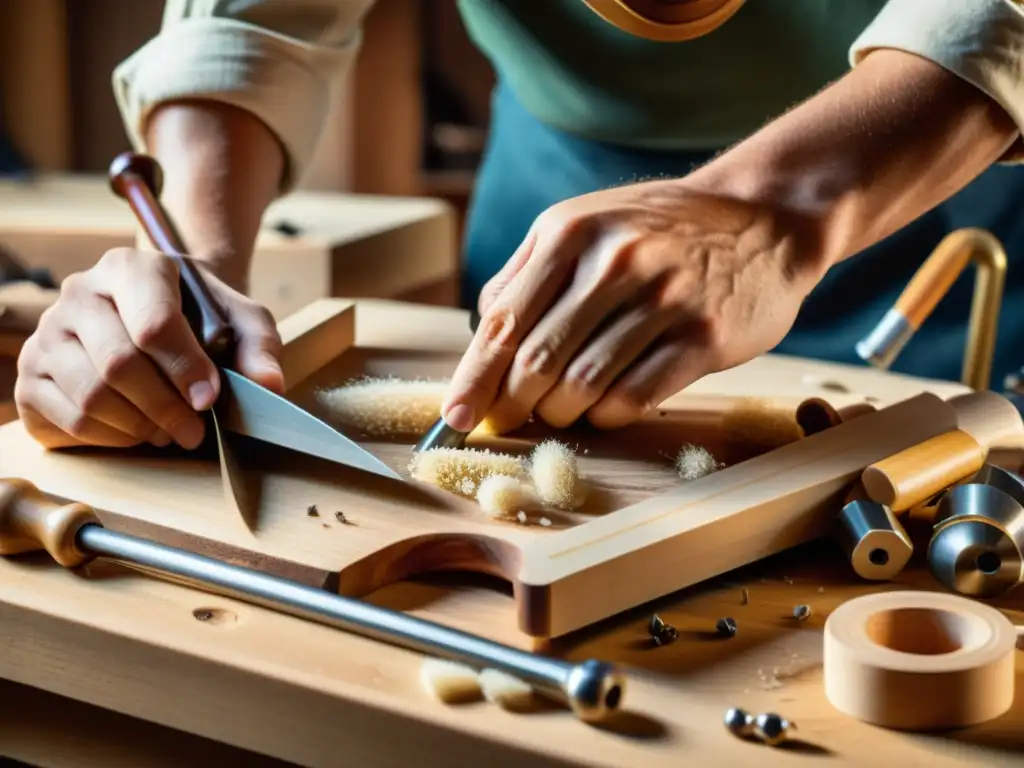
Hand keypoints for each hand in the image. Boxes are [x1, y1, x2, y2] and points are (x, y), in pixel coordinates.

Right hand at [14, 247, 283, 449]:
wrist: (160, 309)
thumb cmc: (203, 314)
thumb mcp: (242, 319)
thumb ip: (260, 346)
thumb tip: (269, 385)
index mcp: (130, 267)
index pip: (152, 323)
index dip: (184, 368)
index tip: (209, 399)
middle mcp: (79, 292)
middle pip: (118, 366)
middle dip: (165, 408)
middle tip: (194, 431)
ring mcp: (48, 332)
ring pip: (90, 396)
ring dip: (139, 426)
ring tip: (170, 431)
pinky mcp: (31, 371)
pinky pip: (66, 419)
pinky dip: (109, 437)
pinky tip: (138, 431)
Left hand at [442, 181, 824, 433]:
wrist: (763, 216)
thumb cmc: (658, 228)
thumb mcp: (585, 222)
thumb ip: (528, 272)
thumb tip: (482, 337)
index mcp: (570, 231)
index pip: (504, 321)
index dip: (474, 378)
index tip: (455, 418)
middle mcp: (615, 260)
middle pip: (537, 360)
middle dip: (511, 404)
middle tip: (505, 422)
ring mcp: (664, 298)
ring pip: (583, 385)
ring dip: (560, 412)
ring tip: (559, 410)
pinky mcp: (704, 336)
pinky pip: (636, 396)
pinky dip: (608, 415)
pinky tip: (605, 408)